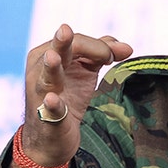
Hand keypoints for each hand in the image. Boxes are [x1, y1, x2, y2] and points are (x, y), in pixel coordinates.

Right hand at [20, 25, 132, 166]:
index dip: (100, 47)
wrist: (52, 136)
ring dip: (50, 67)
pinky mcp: (48, 116)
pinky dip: (52, 104)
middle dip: (64, 42)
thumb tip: (127, 47)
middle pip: (58, 51)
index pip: (77, 42)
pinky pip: (50, 108)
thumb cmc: (68, 96)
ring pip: (46, 76)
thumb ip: (103, 53)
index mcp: (49, 52)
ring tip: (53, 57)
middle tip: (66, 30)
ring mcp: (42, 92)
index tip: (114, 56)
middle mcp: (40, 69)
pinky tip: (52, 99)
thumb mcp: (85, 71)